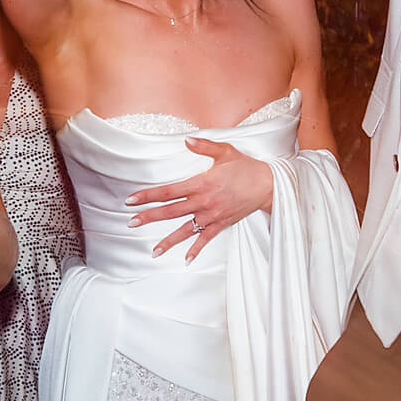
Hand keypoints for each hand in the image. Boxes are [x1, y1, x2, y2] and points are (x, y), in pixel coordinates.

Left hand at [127, 138, 273, 261]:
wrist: (268, 185)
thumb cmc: (246, 167)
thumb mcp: (225, 151)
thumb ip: (203, 146)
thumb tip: (186, 140)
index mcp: (201, 183)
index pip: (169, 191)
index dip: (148, 195)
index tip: (132, 200)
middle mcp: (204, 201)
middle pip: (171, 211)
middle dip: (150, 217)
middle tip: (131, 223)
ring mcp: (212, 215)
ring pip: (185, 230)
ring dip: (168, 241)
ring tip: (153, 251)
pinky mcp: (221, 223)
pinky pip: (206, 239)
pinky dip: (196, 250)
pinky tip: (186, 260)